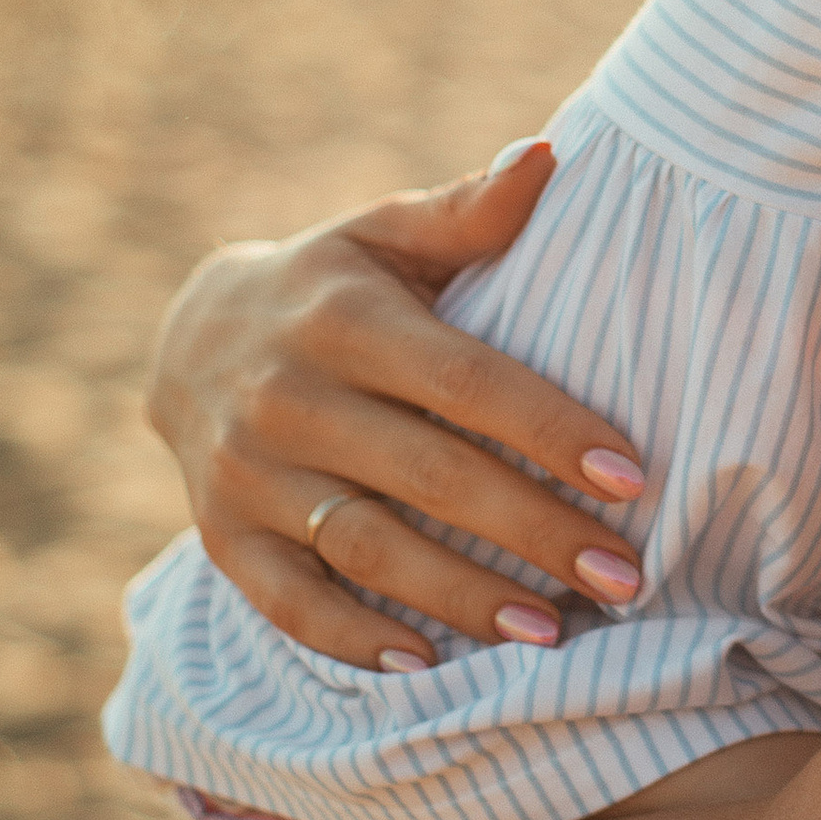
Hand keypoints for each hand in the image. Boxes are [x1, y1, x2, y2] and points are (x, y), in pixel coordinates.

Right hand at [144, 145, 647, 669]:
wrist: (188, 337)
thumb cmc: (333, 283)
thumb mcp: (386, 233)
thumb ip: (469, 212)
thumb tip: (548, 156)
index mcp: (342, 319)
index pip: (464, 382)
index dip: (550, 429)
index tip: (632, 475)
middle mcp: (287, 398)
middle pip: (429, 476)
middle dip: (534, 530)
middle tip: (624, 574)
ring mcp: (247, 473)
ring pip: (366, 549)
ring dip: (462, 597)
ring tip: (552, 631)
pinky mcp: (223, 537)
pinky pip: (290, 602)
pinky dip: (354, 639)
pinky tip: (428, 663)